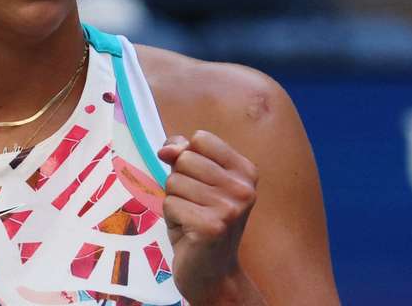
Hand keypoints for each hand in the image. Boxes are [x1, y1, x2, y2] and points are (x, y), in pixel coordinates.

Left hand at [158, 130, 258, 304]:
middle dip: (178, 181)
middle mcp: (243, 188)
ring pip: (174, 182)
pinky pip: (170, 204)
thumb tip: (166, 149)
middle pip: (185, 159)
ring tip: (191, 218)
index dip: (187, 156)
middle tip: (193, 205)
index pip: (201, 138)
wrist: (212, 272)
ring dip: (174, 201)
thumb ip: (182, 154)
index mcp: (245, 170)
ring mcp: (230, 208)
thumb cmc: (200, 221)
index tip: (196, 179)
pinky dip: (171, 218)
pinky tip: (188, 232)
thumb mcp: (194, 180)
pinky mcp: (212, 227)